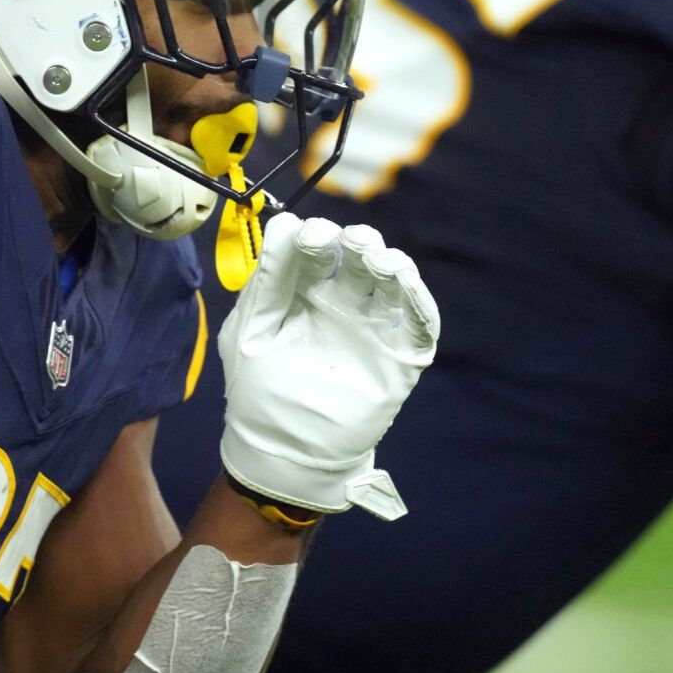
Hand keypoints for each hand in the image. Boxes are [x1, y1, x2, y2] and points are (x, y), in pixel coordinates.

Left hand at [218, 215, 437, 518]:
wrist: (282, 451)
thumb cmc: (259, 389)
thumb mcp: (253, 328)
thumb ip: (269, 279)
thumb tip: (285, 221)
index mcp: (301, 292)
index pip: (316, 249)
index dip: (315, 236)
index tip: (307, 235)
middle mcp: (340, 303)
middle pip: (358, 257)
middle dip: (357, 241)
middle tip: (348, 240)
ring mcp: (372, 329)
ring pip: (393, 282)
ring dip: (390, 262)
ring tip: (376, 258)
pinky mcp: (398, 358)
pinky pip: (419, 324)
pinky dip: (417, 299)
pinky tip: (403, 280)